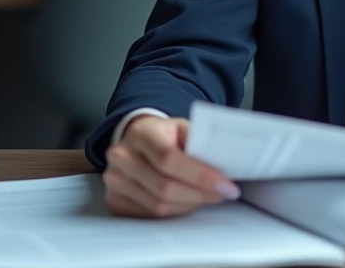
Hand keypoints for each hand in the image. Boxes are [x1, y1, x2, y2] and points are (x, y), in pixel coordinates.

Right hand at [103, 115, 239, 217]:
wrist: (138, 139)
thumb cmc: (165, 135)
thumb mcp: (183, 128)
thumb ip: (201, 142)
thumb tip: (229, 162)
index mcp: (141, 133)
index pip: (169, 158)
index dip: (200, 175)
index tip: (225, 184)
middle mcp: (122, 156)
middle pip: (164, 187)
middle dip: (200, 194)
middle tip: (224, 193)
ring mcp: (115, 180)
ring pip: (158, 206)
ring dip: (190, 205)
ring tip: (209, 197)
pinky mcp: (115, 200)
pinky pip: (150, 216)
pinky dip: (175, 212)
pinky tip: (189, 202)